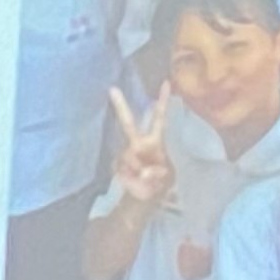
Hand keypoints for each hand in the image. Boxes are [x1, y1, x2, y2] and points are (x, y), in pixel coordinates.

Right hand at [106, 92, 176, 210]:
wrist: (144, 196)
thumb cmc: (160, 181)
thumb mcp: (166, 178)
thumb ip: (157, 173)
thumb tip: (145, 171)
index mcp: (155, 141)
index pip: (158, 118)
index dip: (162, 101)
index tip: (166, 82)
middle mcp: (138, 144)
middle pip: (128, 123)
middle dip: (121, 107)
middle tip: (112, 89)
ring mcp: (125, 153)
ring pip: (127, 156)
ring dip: (138, 169)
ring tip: (146, 178)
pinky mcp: (116, 166)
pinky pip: (122, 170)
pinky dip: (131, 178)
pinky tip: (136, 181)